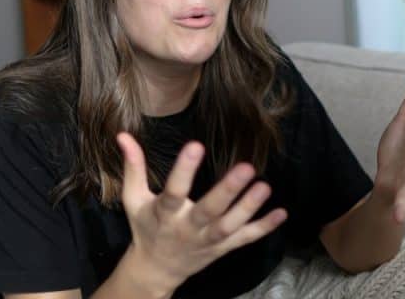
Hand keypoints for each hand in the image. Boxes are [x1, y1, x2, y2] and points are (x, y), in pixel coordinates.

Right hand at [115, 133, 286, 293]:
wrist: (156, 270)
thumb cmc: (146, 227)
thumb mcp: (134, 199)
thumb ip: (133, 167)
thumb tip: (123, 135)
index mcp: (164, 214)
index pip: (173, 191)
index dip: (183, 170)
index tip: (195, 145)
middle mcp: (187, 229)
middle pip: (208, 212)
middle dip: (227, 192)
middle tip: (246, 167)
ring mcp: (207, 241)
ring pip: (229, 227)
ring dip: (248, 208)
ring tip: (265, 187)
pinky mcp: (222, 248)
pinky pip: (245, 239)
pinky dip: (263, 228)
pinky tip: (281, 213)